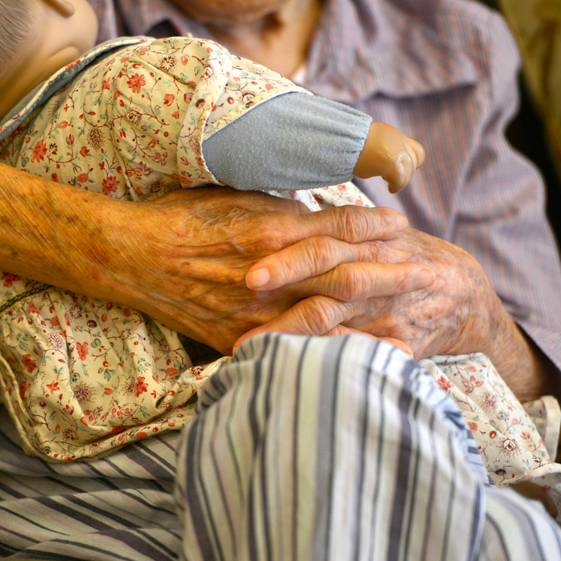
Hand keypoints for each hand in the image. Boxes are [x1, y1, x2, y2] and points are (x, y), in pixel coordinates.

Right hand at [98, 187, 434, 353]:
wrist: (129, 258)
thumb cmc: (177, 218)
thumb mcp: (231, 196)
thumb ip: (278, 209)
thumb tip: (316, 215)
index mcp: (269, 232)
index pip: (337, 227)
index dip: (373, 225)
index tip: (402, 223)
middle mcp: (270, 275)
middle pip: (344, 276)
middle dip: (391, 276)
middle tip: (431, 276)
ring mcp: (256, 312)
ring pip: (326, 320)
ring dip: (371, 324)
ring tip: (411, 329)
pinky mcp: (239, 338)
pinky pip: (292, 350)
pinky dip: (326, 356)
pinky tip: (355, 364)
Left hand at [242, 226, 555, 399]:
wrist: (465, 295)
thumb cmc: (404, 258)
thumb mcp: (374, 236)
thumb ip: (329, 228)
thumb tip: (274, 214)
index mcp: (367, 242)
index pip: (323, 243)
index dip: (287, 256)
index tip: (248, 272)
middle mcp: (377, 273)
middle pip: (328, 276)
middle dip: (286, 285)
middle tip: (242, 295)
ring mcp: (386, 312)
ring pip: (337, 320)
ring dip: (291, 332)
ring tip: (247, 345)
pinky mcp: (399, 343)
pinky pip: (361, 353)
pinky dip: (330, 360)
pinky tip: (296, 368)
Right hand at [353, 122, 424, 193]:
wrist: (345, 141)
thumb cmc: (351, 143)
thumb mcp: (373, 140)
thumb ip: (384, 147)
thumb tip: (383, 158)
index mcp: (395, 137)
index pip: (416, 149)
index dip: (412, 161)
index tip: (402, 168)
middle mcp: (400, 143)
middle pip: (414, 162)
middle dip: (406, 172)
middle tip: (391, 178)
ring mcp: (397, 152)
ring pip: (408, 172)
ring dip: (400, 179)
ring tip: (388, 182)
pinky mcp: (391, 163)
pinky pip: (401, 180)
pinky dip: (397, 186)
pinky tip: (391, 189)